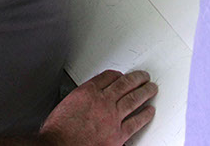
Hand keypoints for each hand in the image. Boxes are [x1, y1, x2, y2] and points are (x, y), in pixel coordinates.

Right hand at [39, 70, 156, 145]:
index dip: (118, 74)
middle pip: (125, 84)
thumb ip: (83, 98)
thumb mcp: (67, 104)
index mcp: (88, 92)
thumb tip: (91, 98)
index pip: (109, 76)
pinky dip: (145, 115)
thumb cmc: (58, 131)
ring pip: (134, 99)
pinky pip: (136, 122)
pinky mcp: (117, 135)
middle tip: (143, 76)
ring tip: (151, 88)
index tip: (122, 75)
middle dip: (136, 78)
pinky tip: (150, 111)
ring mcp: (112, 117)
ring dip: (145, 91)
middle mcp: (103, 101)